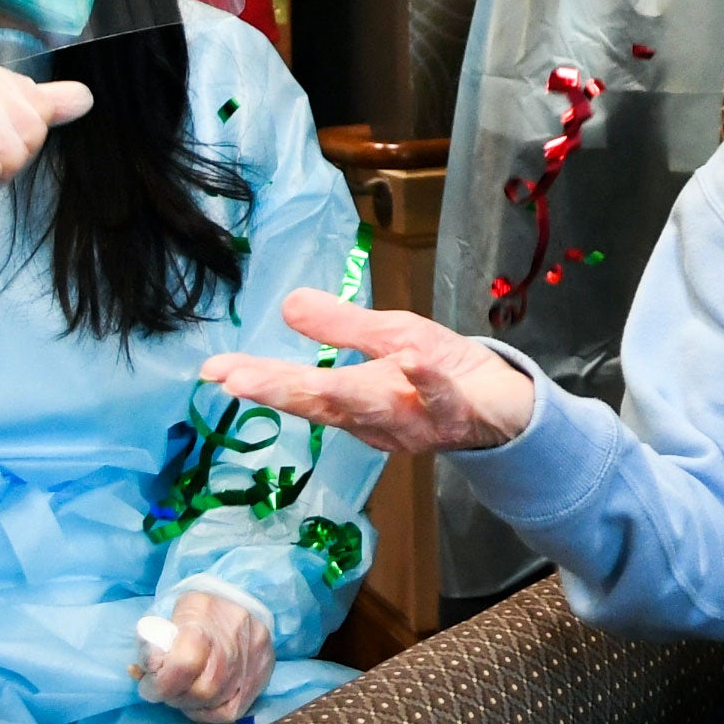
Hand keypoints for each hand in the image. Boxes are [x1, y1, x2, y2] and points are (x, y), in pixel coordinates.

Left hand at [134, 591, 274, 723]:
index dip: (159, 683)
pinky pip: (230, 711)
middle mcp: (234, 640)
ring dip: (188, 703)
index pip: (184, 664)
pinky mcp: (262, 675)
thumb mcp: (174, 610)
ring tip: (181, 689)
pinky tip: (199, 699)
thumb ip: (155, 640)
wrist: (244, 592)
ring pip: (214, 702)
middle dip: (173, 695)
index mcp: (205, 615)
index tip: (147, 682)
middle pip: (200, 690)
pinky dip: (208, 711)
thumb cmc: (202, 604)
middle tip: (163, 688)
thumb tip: (139, 672)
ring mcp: (252, 660)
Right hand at [201, 288, 536, 453]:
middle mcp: (379, 417)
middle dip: (281, 391)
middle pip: (324, 403)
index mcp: (357, 398)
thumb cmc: (444, 372)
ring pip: (375, 409)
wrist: (510, 407)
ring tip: (313, 380)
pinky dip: (426, 383)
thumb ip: (339, 326)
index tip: (213, 370)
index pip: (300, 389)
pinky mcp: (460, 411)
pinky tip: (411, 361)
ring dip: (342, 393)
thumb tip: (287, 304)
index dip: (257, 380)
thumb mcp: (388, 336)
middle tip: (235, 379)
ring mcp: (417, 418)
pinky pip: (442, 398)